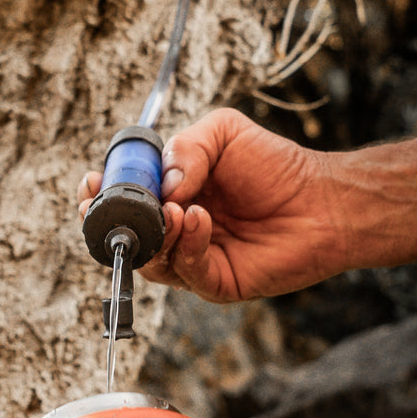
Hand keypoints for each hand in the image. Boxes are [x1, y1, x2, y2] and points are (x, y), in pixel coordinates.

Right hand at [78, 109, 344, 301]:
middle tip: (108, 205)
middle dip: (110, 222)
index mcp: (171, 195)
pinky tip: (199, 219)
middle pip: (127, 236)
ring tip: (175, 209)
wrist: (322, 201)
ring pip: (151, 259)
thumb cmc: (276, 167)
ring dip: (155, 233)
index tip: (94, 182)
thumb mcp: (222, 134)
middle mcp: (177, 230)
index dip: (104, 194)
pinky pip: (187, 272)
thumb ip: (184, 149)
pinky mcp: (215, 283)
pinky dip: (187, 245)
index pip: (125, 201)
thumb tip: (161, 186)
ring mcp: (194, 259)